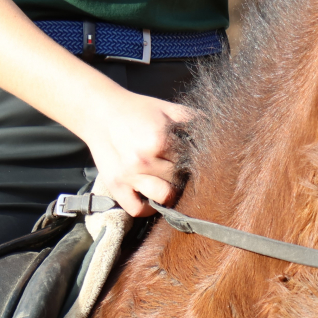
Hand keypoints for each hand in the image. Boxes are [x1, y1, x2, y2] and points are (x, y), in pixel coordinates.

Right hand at [76, 88, 194, 216]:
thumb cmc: (137, 110)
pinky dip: (147, 207)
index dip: (194, 161)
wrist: (100, 111)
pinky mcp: (116, 187)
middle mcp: (144, 159)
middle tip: (178, 168)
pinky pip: (138, 209)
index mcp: (159, 139)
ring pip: (163, 197)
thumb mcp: (167, 108)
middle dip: (181, 174)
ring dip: (168, 192)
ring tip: (168, 182)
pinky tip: (151, 195)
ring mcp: (129, 175)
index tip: (192, 160)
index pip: (190, 160)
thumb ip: (192, 119)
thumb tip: (218, 129)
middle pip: (178, 179)